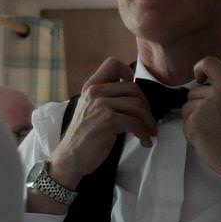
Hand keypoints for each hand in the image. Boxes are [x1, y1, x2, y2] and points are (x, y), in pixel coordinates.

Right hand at [48, 58, 154, 188]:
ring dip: (148, 121)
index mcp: (91, 87)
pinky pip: (135, 123)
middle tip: (147, 120)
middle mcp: (95, 92)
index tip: (134, 93)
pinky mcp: (108, 121)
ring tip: (150, 132)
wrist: (70, 158)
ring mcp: (101, 106)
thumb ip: (105, 98)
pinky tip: (144, 141)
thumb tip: (132, 95)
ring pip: (137, 105)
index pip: (113, 63)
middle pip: (133, 88)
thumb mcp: (89, 109)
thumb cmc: (83, 136)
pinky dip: (144, 133)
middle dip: (146, 106)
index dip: (129, 74)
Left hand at [184, 57, 220, 196]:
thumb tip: (200, 89)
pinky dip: (192, 135)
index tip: (200, 79)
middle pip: (192, 92)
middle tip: (214, 123)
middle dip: (197, 107)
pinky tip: (206, 141)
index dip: (200, 68)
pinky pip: (184, 125)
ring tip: (210, 133)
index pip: (209, 62)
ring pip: (186, 109)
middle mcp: (216, 93)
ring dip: (193, 122)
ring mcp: (203, 108)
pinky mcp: (193, 123)